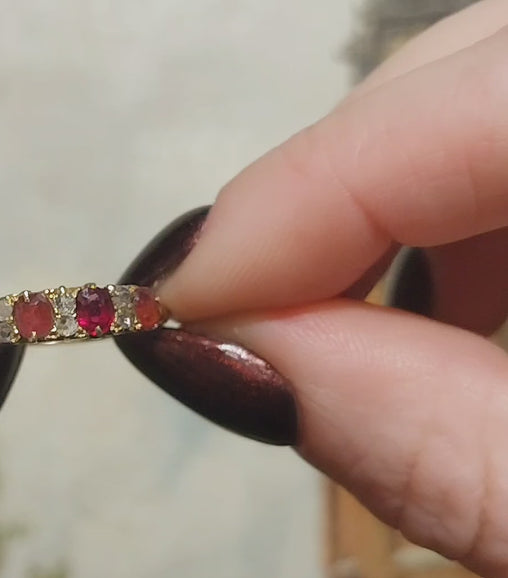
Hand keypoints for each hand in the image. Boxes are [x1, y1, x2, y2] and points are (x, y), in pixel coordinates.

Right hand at [154, 0, 507, 577]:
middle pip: (485, 56)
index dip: (314, 186)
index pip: (503, 87)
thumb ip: (447, 447)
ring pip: (489, 93)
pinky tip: (450, 319)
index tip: (177, 301)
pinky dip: (453, 221)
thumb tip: (229, 350)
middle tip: (250, 318)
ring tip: (354, 335)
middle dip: (337, 183)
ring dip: (389, 207)